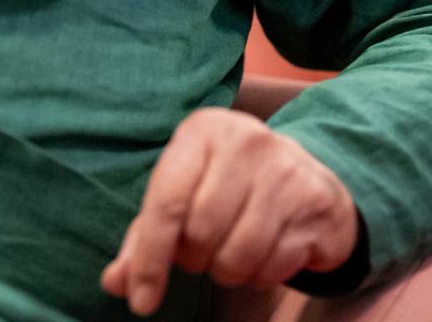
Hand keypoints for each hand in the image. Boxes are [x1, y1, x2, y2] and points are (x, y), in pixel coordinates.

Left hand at [100, 107, 355, 315]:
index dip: (150, 258)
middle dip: (194, 258)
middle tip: (202, 250)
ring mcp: (285, 169)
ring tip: (232, 251)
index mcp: (201, 131)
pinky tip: (266, 252)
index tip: (140, 300)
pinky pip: (274, 266)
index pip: (167, 203)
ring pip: (238, 255)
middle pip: (201, 232)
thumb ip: (146, 236)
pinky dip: (261, 274)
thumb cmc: (230, 186)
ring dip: (228, 271)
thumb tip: (116, 282)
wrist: (309, 176)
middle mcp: (245, 142)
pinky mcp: (314, 201)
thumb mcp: (185, 193)